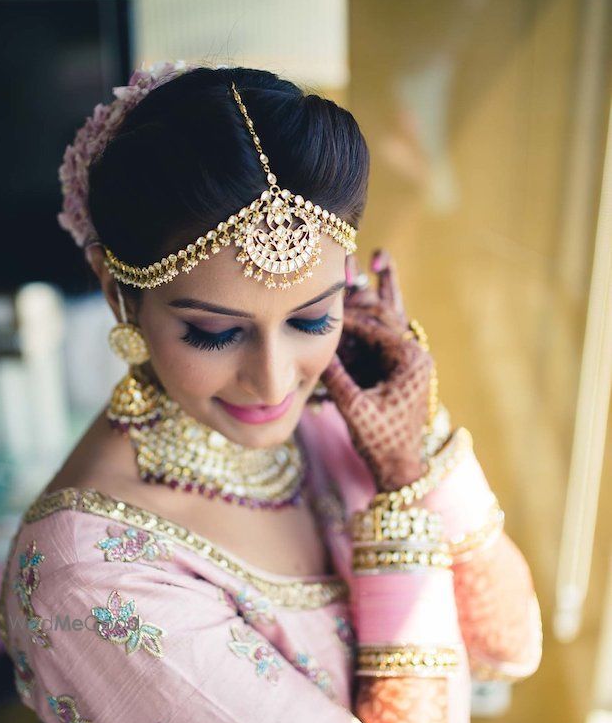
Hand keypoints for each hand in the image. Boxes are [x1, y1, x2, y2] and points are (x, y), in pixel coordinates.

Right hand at [321, 250, 434, 491]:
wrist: (399, 468)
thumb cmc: (381, 442)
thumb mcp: (355, 411)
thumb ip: (336, 379)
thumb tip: (310, 351)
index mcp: (410, 360)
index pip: (374, 327)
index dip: (344, 315)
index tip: (316, 302)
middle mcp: (413, 353)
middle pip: (385, 312)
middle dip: (362, 290)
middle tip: (345, 260)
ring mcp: (406, 359)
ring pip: (389, 316)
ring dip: (379, 288)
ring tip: (380, 254)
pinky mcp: (396, 367)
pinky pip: (383, 332)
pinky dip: (375, 312)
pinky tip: (371, 285)